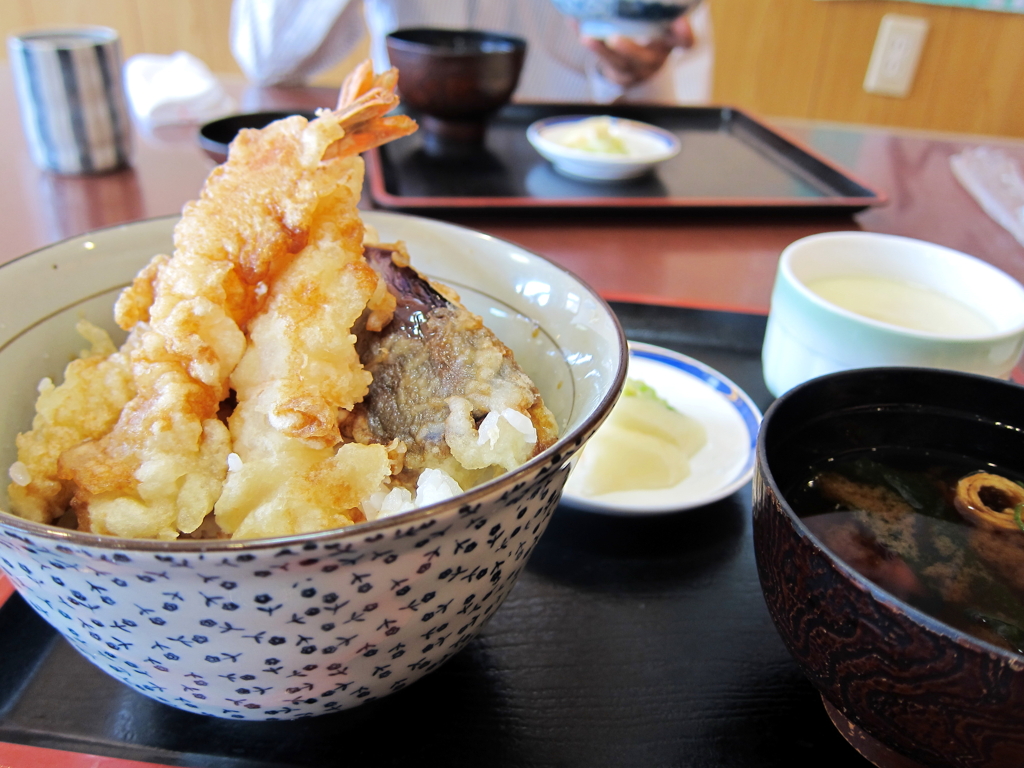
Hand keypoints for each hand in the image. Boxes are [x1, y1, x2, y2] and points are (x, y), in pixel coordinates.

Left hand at [580, 15, 694, 87]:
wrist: (638, 67)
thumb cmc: (651, 37)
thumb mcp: (662, 27)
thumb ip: (662, 13)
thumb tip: (664, 0)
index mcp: (669, 44)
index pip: (684, 43)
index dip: (683, 35)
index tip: (680, 23)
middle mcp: (653, 59)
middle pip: (642, 59)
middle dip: (629, 49)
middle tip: (615, 39)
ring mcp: (632, 69)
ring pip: (617, 63)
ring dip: (601, 51)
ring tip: (587, 38)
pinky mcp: (614, 72)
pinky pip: (598, 59)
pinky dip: (585, 39)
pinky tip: (574, 23)